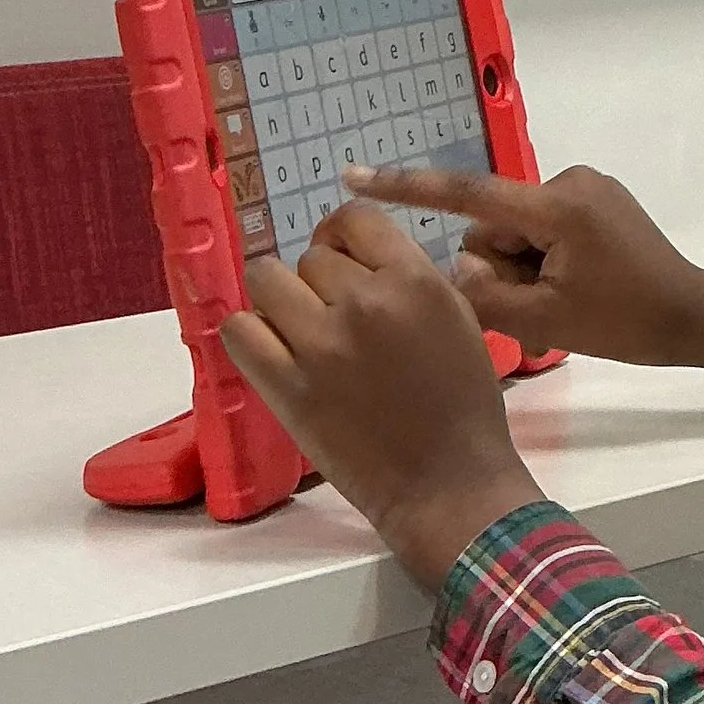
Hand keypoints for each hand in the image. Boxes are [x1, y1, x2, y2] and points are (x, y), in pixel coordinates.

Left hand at [219, 203, 545, 590]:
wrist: (447, 482)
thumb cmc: (464, 404)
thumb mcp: (458, 318)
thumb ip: (409, 279)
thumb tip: (353, 255)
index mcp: (415, 282)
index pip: (355, 221)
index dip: (342, 237)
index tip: (340, 260)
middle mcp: (366, 302)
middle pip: (311, 257)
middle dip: (319, 282)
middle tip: (333, 318)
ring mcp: (321, 344)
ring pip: (266, 281)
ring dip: (279, 301)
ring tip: (298, 331)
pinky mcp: (287, 386)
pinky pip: (239, 330)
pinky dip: (251, 335)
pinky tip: (273, 352)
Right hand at [340, 160, 703, 376]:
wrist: (694, 315)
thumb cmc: (625, 322)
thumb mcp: (545, 321)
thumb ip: (484, 294)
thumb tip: (458, 266)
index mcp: (553, 208)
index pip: (465, 193)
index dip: (405, 187)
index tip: (353, 173)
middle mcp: (566, 183)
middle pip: (495, 224)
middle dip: (506, 264)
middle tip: (546, 306)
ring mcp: (585, 189)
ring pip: (519, 230)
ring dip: (527, 266)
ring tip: (569, 300)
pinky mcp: (597, 201)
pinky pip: (545, 228)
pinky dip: (548, 259)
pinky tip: (580, 287)